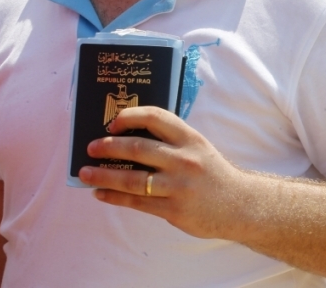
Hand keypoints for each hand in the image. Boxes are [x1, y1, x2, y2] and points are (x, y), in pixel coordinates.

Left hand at [79, 107, 245, 239]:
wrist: (239, 204)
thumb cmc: (212, 173)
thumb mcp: (198, 149)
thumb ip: (171, 142)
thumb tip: (127, 139)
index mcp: (191, 139)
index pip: (156, 117)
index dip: (131, 116)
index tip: (113, 123)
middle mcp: (185, 159)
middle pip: (138, 148)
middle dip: (108, 146)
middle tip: (91, 148)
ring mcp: (179, 185)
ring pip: (132, 179)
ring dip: (103, 175)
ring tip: (85, 173)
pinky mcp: (174, 209)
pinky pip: (136, 202)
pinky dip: (114, 197)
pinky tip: (101, 193)